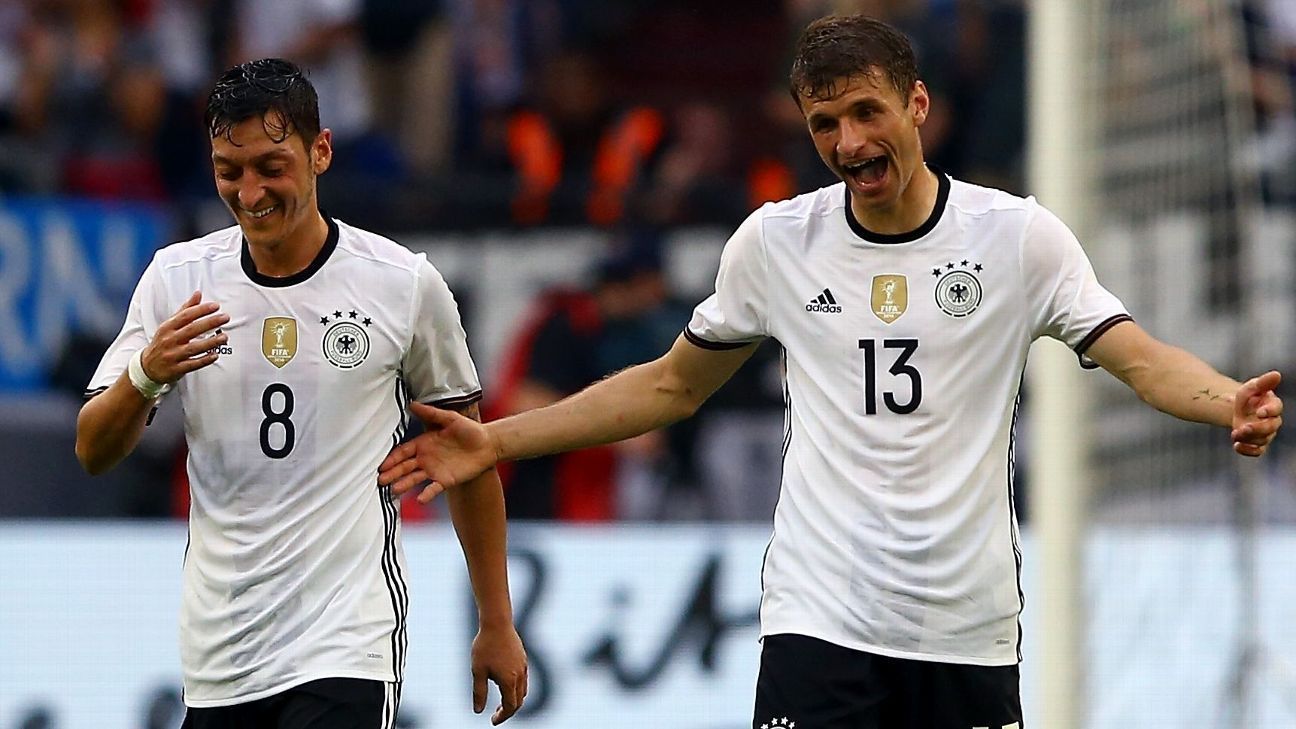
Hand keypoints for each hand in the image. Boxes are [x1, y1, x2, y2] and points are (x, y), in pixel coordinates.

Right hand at [140, 291, 228, 383]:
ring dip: (210, 342)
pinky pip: (192, 364)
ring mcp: (172, 355)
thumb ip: (185, 310)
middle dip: (210, 323)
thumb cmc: (163, 342)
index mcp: (168, 327)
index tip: (216, 306)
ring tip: (224, 337)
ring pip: (193, 348)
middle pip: (191, 330)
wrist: (148, 367)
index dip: (201, 310)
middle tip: (225, 317)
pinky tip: (215, 355)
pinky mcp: (176, 369)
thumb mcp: (170, 325)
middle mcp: (169, 340)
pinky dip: (204, 360)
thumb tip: (198, 294)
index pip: (185, 316)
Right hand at [378, 402, 497, 502]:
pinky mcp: (446, 480)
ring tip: (393, 490)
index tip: (381, 464)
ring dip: (404, 484)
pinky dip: (426, 494)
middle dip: (392, 473)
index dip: (392, 458)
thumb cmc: (470, 429)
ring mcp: (434, 470)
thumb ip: (431, 414)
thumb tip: (412, 404)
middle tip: (379, 480)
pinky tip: (419, 500)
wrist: (489, 444)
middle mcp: (426, 458)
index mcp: (424, 443)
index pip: (403, 452)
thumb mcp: (450, 419)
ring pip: (414, 479)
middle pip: (404, 467)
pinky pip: (433, 489)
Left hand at [470, 623, 527, 723]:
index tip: (493, 721)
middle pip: (518, 701)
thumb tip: (478, 711)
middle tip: (495, 714)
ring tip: (500, 701)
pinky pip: (523, 679)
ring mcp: (523, 666)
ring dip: (513, 699)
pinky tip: (504, 682)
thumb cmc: (485, 646)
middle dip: (508, 711)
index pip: (510, 707)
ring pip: (523, 690)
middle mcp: (520, 675)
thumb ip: (479, 693)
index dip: (502, 717)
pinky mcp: (523, 658)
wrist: (497, 623)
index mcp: (509, 681)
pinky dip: (516, 688)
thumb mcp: (477, 671)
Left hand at [1231, 370, 1282, 456]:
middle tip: (1243, 428)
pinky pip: (1258, 451)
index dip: (1270, 411)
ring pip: (1262, 440)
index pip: (1277, 409)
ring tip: (1234, 434)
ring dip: (1248, 438)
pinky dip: (1247, 451)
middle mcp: (1272, 421)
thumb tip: (1277, 374)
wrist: (1239, 410)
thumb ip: (1263, 382)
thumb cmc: (1249, 397)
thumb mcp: (1252, 387)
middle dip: (1257, 429)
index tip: (1259, 412)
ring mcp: (1266, 434)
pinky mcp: (1258, 443)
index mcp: (1273, 405)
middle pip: (1271, 428)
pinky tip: (1236, 446)